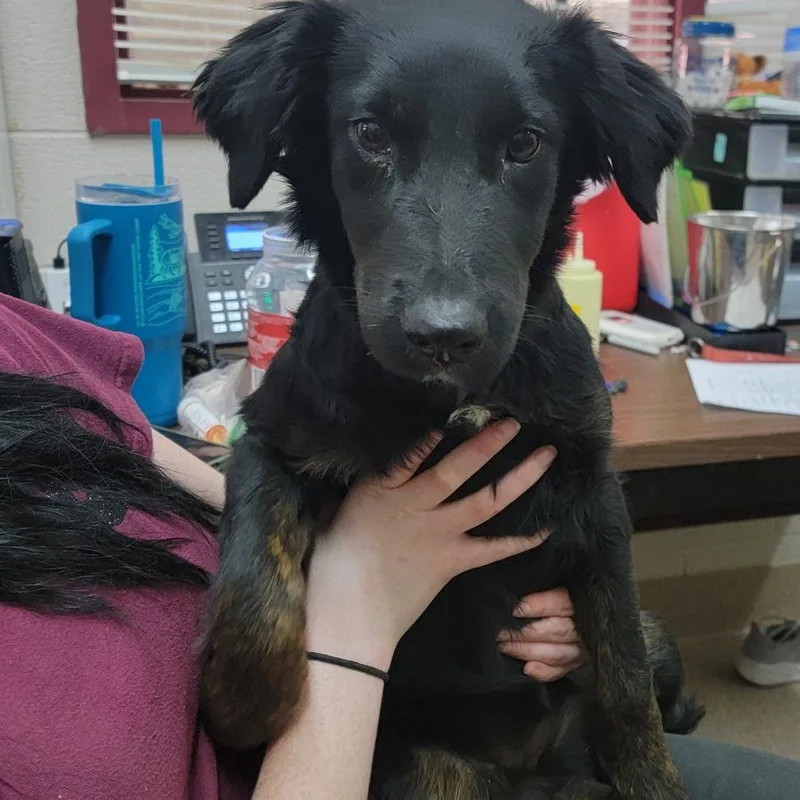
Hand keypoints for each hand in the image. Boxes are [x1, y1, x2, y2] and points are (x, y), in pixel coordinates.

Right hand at [305, 420, 556, 670]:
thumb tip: (349, 478)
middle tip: (513, 422)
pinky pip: (493, 549)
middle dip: (487, 444)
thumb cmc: (331, 566)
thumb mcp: (332, 518)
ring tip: (545, 455)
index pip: (409, 453)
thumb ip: (350, 494)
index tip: (455, 410)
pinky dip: (521, 539)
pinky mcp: (453, 561)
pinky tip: (548, 527)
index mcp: (380, 490)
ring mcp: (438, 533)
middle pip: (456, 470)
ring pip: (485, 501)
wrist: (348, 618)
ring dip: (518, 478)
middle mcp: (415, 505)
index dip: (432, 434)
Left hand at [497, 588, 586, 680]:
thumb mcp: (563, 585)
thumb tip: (519, 592)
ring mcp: (584, 648)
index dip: (537, 606)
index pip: (559, 603)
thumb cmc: (571, 597)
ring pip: (555, 653)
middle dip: (524, 633)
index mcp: (581, 601)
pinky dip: (544, 672)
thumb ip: (546, 588)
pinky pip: (562, 670)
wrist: (599, 615)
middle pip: (554, 631)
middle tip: (500, 632)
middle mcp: (584, 627)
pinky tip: (527, 669)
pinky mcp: (580, 663)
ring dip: (527, 651)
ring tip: (504, 647)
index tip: (515, 610)